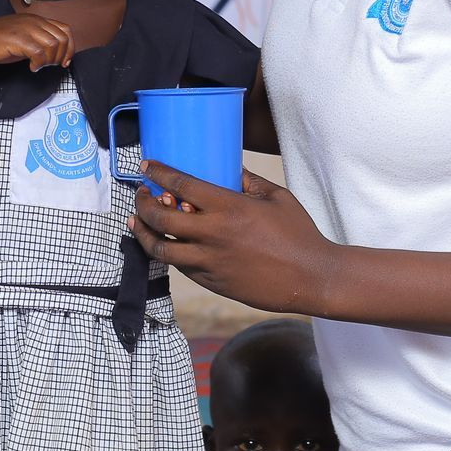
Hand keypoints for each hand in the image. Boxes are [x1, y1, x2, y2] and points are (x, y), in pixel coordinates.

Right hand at [0, 13, 73, 70]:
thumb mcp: (22, 38)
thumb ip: (38, 41)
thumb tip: (55, 54)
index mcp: (35, 20)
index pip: (65, 30)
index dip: (70, 47)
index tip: (64, 62)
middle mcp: (33, 21)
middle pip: (62, 38)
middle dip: (61, 56)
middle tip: (50, 66)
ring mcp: (25, 29)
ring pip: (53, 44)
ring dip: (50, 60)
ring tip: (38, 66)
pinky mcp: (17, 39)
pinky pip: (39, 52)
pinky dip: (39, 63)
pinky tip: (31, 68)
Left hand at [128, 163, 330, 312]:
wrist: (312, 278)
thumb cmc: (299, 233)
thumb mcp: (275, 197)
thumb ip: (248, 181)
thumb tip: (231, 168)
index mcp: (229, 208)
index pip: (182, 185)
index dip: (159, 173)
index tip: (146, 167)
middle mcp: (213, 235)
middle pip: (161, 217)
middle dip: (144, 203)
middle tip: (141, 194)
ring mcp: (210, 262)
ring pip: (162, 248)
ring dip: (144, 233)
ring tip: (138, 222)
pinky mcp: (213, 283)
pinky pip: (182, 266)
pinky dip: (169, 252)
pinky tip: (166, 243)